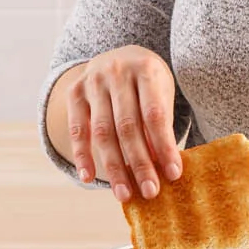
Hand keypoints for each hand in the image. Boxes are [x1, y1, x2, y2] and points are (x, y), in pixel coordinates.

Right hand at [61, 46, 181, 202]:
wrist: (119, 55)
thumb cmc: (148, 82)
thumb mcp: (161, 92)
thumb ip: (160, 124)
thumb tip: (161, 168)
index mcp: (146, 69)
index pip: (155, 114)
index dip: (164, 146)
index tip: (173, 174)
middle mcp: (117, 72)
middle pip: (128, 126)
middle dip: (139, 163)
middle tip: (150, 191)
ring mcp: (92, 81)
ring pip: (102, 131)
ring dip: (113, 166)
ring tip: (123, 193)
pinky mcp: (75, 92)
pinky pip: (77, 129)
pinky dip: (82, 155)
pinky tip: (88, 177)